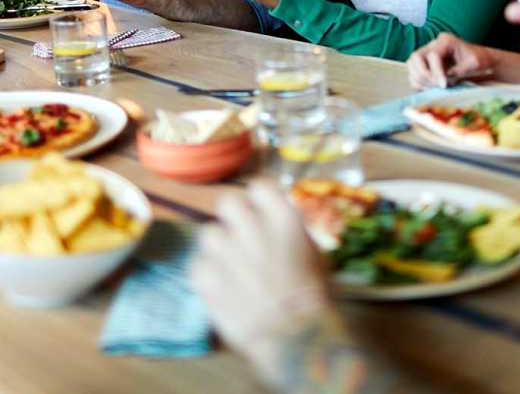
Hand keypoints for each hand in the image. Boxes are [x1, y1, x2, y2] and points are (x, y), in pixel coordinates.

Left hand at [190, 181, 329, 380]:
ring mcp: (227, 252)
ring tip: (229, 265)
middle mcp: (252, 228)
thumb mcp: (314, 252)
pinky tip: (220, 286)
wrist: (297, 339)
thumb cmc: (315, 298)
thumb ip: (292, 230)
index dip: (259, 200)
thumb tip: (279, 219)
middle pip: (227, 202)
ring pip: (208, 233)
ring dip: (218, 248)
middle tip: (241, 236)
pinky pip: (197, 265)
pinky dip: (207, 275)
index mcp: (283, 218)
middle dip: (232, 218)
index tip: (262, 212)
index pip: (260, 186)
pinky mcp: (208, 280)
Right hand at [407, 32, 494, 88]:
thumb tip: (444, 78)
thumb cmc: (479, 60)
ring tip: (435, 87)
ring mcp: (426, 53)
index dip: (436, 72)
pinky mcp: (424, 63)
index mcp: (446, 40)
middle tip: (437, 86)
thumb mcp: (474, 64)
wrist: (480, 61)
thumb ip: (459, 70)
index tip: (444, 85)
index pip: (433, 55)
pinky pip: (413, 73)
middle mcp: (433, 44)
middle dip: (424, 75)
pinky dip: (418, 83)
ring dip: (420, 79)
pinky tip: (431, 88)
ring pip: (411, 65)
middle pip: (416, 57)